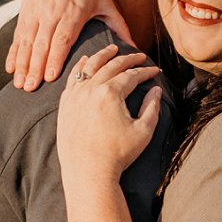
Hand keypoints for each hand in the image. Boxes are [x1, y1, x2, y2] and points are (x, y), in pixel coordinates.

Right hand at [4, 0, 133, 90]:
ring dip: (22, 64)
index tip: (51, 76)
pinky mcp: (25, 14)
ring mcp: (36, 13)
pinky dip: (13, 53)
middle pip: (42, 44)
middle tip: (31, 89)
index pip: (62, 37)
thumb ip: (118, 25)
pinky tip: (10, 69)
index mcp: (73, 11)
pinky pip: (18, 36)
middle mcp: (52, 13)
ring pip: (27, 42)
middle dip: (35, 67)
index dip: (55, 57)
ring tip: (20, 84)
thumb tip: (136, 50)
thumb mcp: (104, 0)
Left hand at [57, 45, 161, 184]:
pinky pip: (73, 78)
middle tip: (139, 56)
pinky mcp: (65, 104)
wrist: (88, 172)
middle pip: (112, 66)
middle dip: (128, 59)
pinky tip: (86, 60)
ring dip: (103, 55)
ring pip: (90, 66)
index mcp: (111, 93)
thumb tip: (156, 90)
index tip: (155, 71)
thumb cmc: (117, 155)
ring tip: (113, 48)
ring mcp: (75, 95)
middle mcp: (91, 89)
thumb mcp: (143, 132)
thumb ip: (152, 107)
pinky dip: (81, 66)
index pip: (131, 75)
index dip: (146, 72)